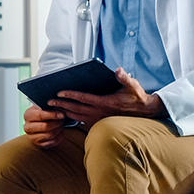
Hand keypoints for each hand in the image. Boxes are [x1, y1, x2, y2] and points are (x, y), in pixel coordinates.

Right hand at [24, 103, 67, 148]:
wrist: (40, 121)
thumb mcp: (44, 106)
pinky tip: (60, 131)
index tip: (62, 114)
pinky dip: (59, 136)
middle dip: (57, 123)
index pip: (39, 116)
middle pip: (45, 127)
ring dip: (59, 129)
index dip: (52, 115)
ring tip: (61, 124)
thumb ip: (49, 105)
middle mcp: (27, 127)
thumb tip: (58, 105)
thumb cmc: (44, 111)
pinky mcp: (39, 144)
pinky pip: (52, 142)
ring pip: (50, 135)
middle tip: (62, 120)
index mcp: (27, 115)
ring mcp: (32, 137)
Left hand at [46, 66, 163, 127]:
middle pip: (75, 108)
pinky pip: (81, 122)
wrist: (145, 113)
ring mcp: (98, 120)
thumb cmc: (137, 97)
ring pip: (76, 117)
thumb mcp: (133, 86)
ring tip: (52, 108)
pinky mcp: (98, 124)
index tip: (59, 92)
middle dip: (61, 104)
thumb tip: (118, 70)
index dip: (71, 95)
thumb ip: (125, 78)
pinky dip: (71, 118)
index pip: (84, 98)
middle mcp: (99, 113)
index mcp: (105, 102)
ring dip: (63, 112)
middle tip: (48, 101)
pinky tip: (63, 115)